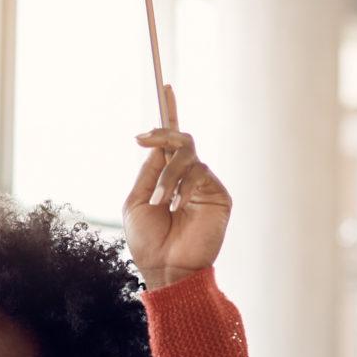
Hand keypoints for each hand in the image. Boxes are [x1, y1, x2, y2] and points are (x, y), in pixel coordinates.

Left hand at [123, 125, 231, 289]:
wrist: (166, 269)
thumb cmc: (149, 242)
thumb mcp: (137, 202)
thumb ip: (149, 173)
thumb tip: (158, 146)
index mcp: (167, 177)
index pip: (171, 142)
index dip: (171, 113)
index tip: (164, 87)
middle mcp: (187, 177)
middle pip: (181, 140)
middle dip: (161, 136)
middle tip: (142, 140)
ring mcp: (204, 185)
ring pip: (189, 156)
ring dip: (169, 176)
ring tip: (161, 202)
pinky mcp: (218, 196)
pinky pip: (201, 174)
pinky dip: (184, 188)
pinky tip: (177, 207)